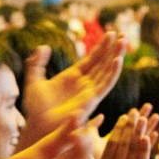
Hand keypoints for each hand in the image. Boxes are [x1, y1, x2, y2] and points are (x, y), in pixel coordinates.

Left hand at [20, 34, 126, 148]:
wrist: (38, 125)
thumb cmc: (36, 108)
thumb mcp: (34, 81)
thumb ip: (37, 63)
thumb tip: (44, 46)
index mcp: (73, 76)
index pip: (92, 58)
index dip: (102, 46)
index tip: (111, 33)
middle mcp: (84, 83)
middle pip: (103, 62)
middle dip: (113, 48)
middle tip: (123, 34)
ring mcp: (89, 91)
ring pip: (107, 71)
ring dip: (116, 56)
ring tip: (124, 42)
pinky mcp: (91, 100)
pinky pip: (105, 85)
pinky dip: (112, 73)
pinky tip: (118, 60)